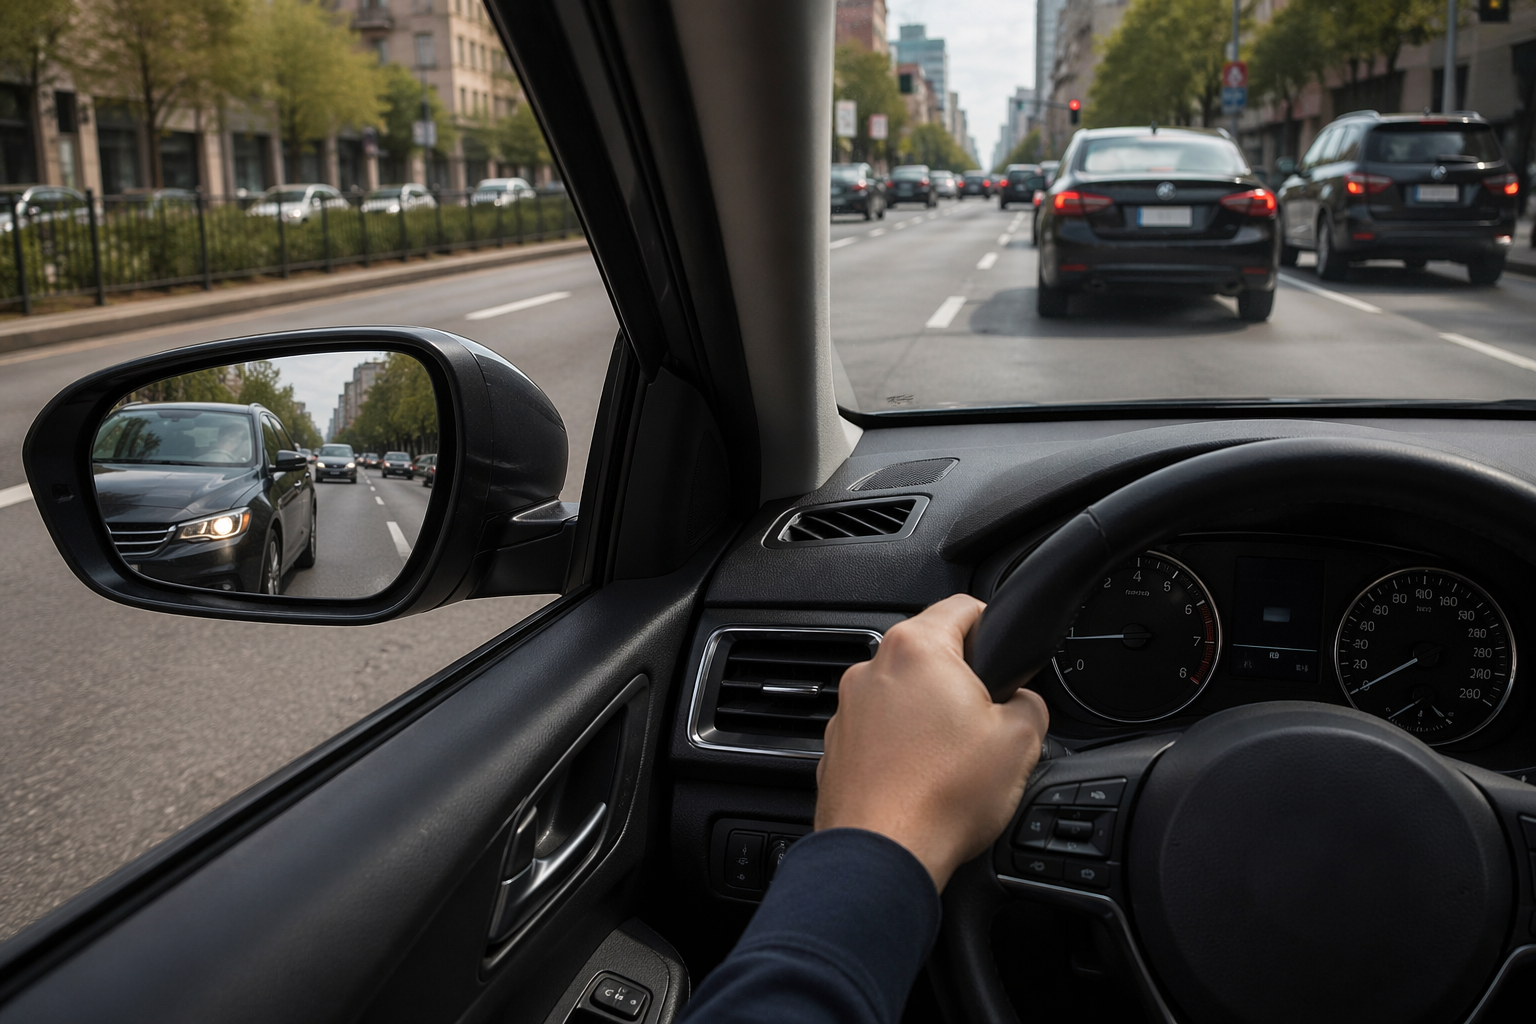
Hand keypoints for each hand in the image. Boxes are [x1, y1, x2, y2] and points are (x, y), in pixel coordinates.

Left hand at [815, 595, 1048, 891]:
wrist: (883, 854)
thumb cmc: (942, 796)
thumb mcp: (1021, 741)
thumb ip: (1030, 705)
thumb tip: (1022, 706)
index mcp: (916, 649)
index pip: (962, 607)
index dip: (994, 625)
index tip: (1004, 650)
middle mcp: (871, 669)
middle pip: (929, 654)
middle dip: (961, 682)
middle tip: (989, 720)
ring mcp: (847, 710)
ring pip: (902, 696)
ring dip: (928, 716)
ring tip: (956, 759)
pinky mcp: (836, 748)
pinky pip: (879, 733)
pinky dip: (901, 748)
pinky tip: (924, 780)